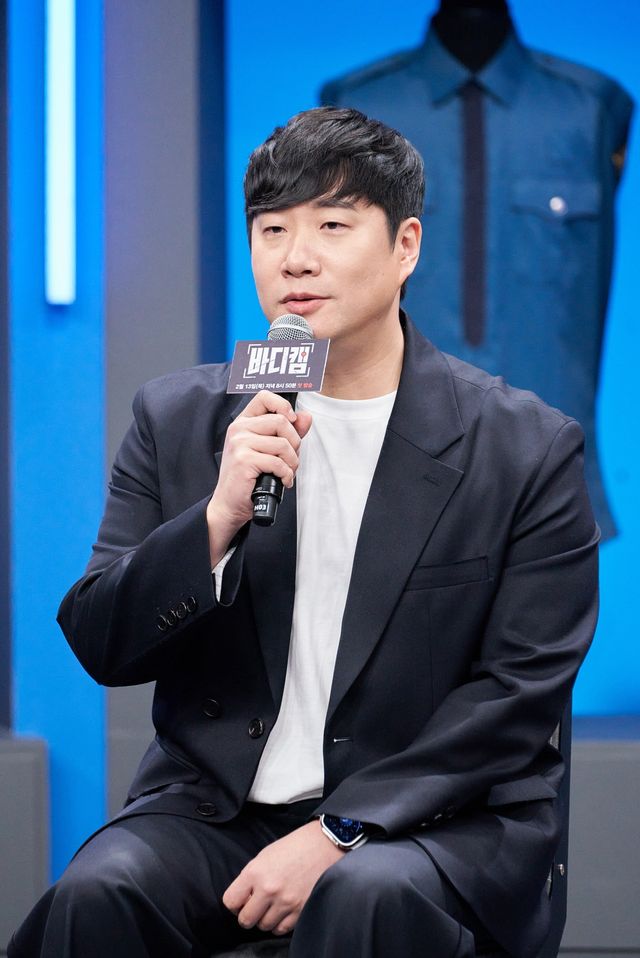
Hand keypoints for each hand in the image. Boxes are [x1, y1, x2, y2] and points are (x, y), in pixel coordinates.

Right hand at [206, 391, 311, 564]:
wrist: (229, 504)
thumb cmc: (248, 478)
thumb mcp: (268, 450)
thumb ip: (288, 432)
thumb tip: (306, 417)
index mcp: (243, 422)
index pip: (264, 397)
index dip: (283, 405)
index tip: (292, 421)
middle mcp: (239, 429)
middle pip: (281, 421)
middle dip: (294, 443)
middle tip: (290, 459)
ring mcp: (240, 444)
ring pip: (283, 443)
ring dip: (292, 462)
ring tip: (287, 472)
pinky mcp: (244, 460)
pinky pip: (278, 462)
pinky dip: (286, 475)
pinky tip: (283, 481)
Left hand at [222, 820, 343, 935]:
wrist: (322, 844)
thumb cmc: (292, 847)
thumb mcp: (264, 856)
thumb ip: (251, 878)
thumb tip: (243, 900)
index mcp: (255, 872)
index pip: (230, 901)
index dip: (234, 903)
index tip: (241, 901)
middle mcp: (268, 889)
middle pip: (245, 920)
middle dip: (248, 915)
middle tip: (255, 907)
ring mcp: (285, 901)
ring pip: (264, 926)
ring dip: (265, 919)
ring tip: (272, 905)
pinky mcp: (300, 910)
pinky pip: (281, 929)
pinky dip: (279, 923)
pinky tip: (283, 910)